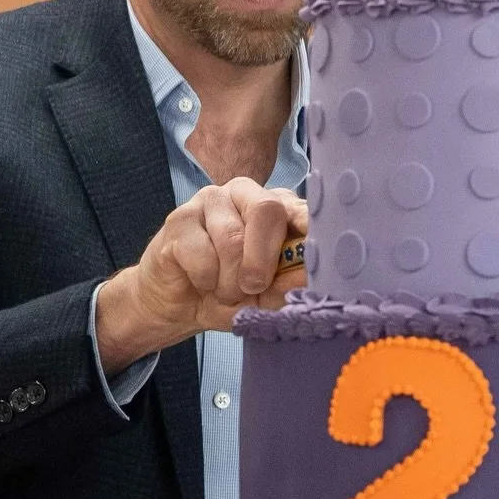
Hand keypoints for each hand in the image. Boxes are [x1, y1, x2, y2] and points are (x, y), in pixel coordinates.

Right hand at [95, 182, 306, 373]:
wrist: (177, 304)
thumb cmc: (229, 292)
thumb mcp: (265, 297)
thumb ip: (287, 284)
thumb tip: (306, 275)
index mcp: (276, 208)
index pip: (301, 207)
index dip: (311, 225)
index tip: (320, 247)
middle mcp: (245, 194)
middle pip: (267, 210)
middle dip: (264, 259)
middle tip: (254, 286)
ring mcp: (210, 200)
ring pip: (232, 239)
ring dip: (230, 280)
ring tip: (225, 291)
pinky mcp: (179, 218)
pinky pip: (201, 253)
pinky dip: (205, 279)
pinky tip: (201, 281)